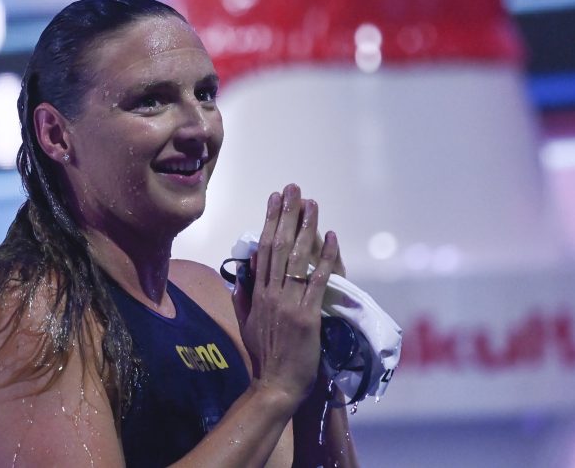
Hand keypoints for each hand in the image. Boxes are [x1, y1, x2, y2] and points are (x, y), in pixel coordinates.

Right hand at [233, 184, 339, 405]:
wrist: (276, 385)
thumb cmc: (264, 355)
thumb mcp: (246, 323)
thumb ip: (243, 296)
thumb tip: (242, 271)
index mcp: (257, 293)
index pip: (263, 249)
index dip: (269, 221)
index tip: (273, 199)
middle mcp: (271, 293)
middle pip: (278, 246)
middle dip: (286, 214)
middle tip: (292, 189)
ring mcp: (288, 304)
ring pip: (297, 258)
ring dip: (305, 228)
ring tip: (311, 204)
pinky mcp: (306, 316)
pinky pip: (316, 281)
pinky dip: (325, 258)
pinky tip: (331, 237)